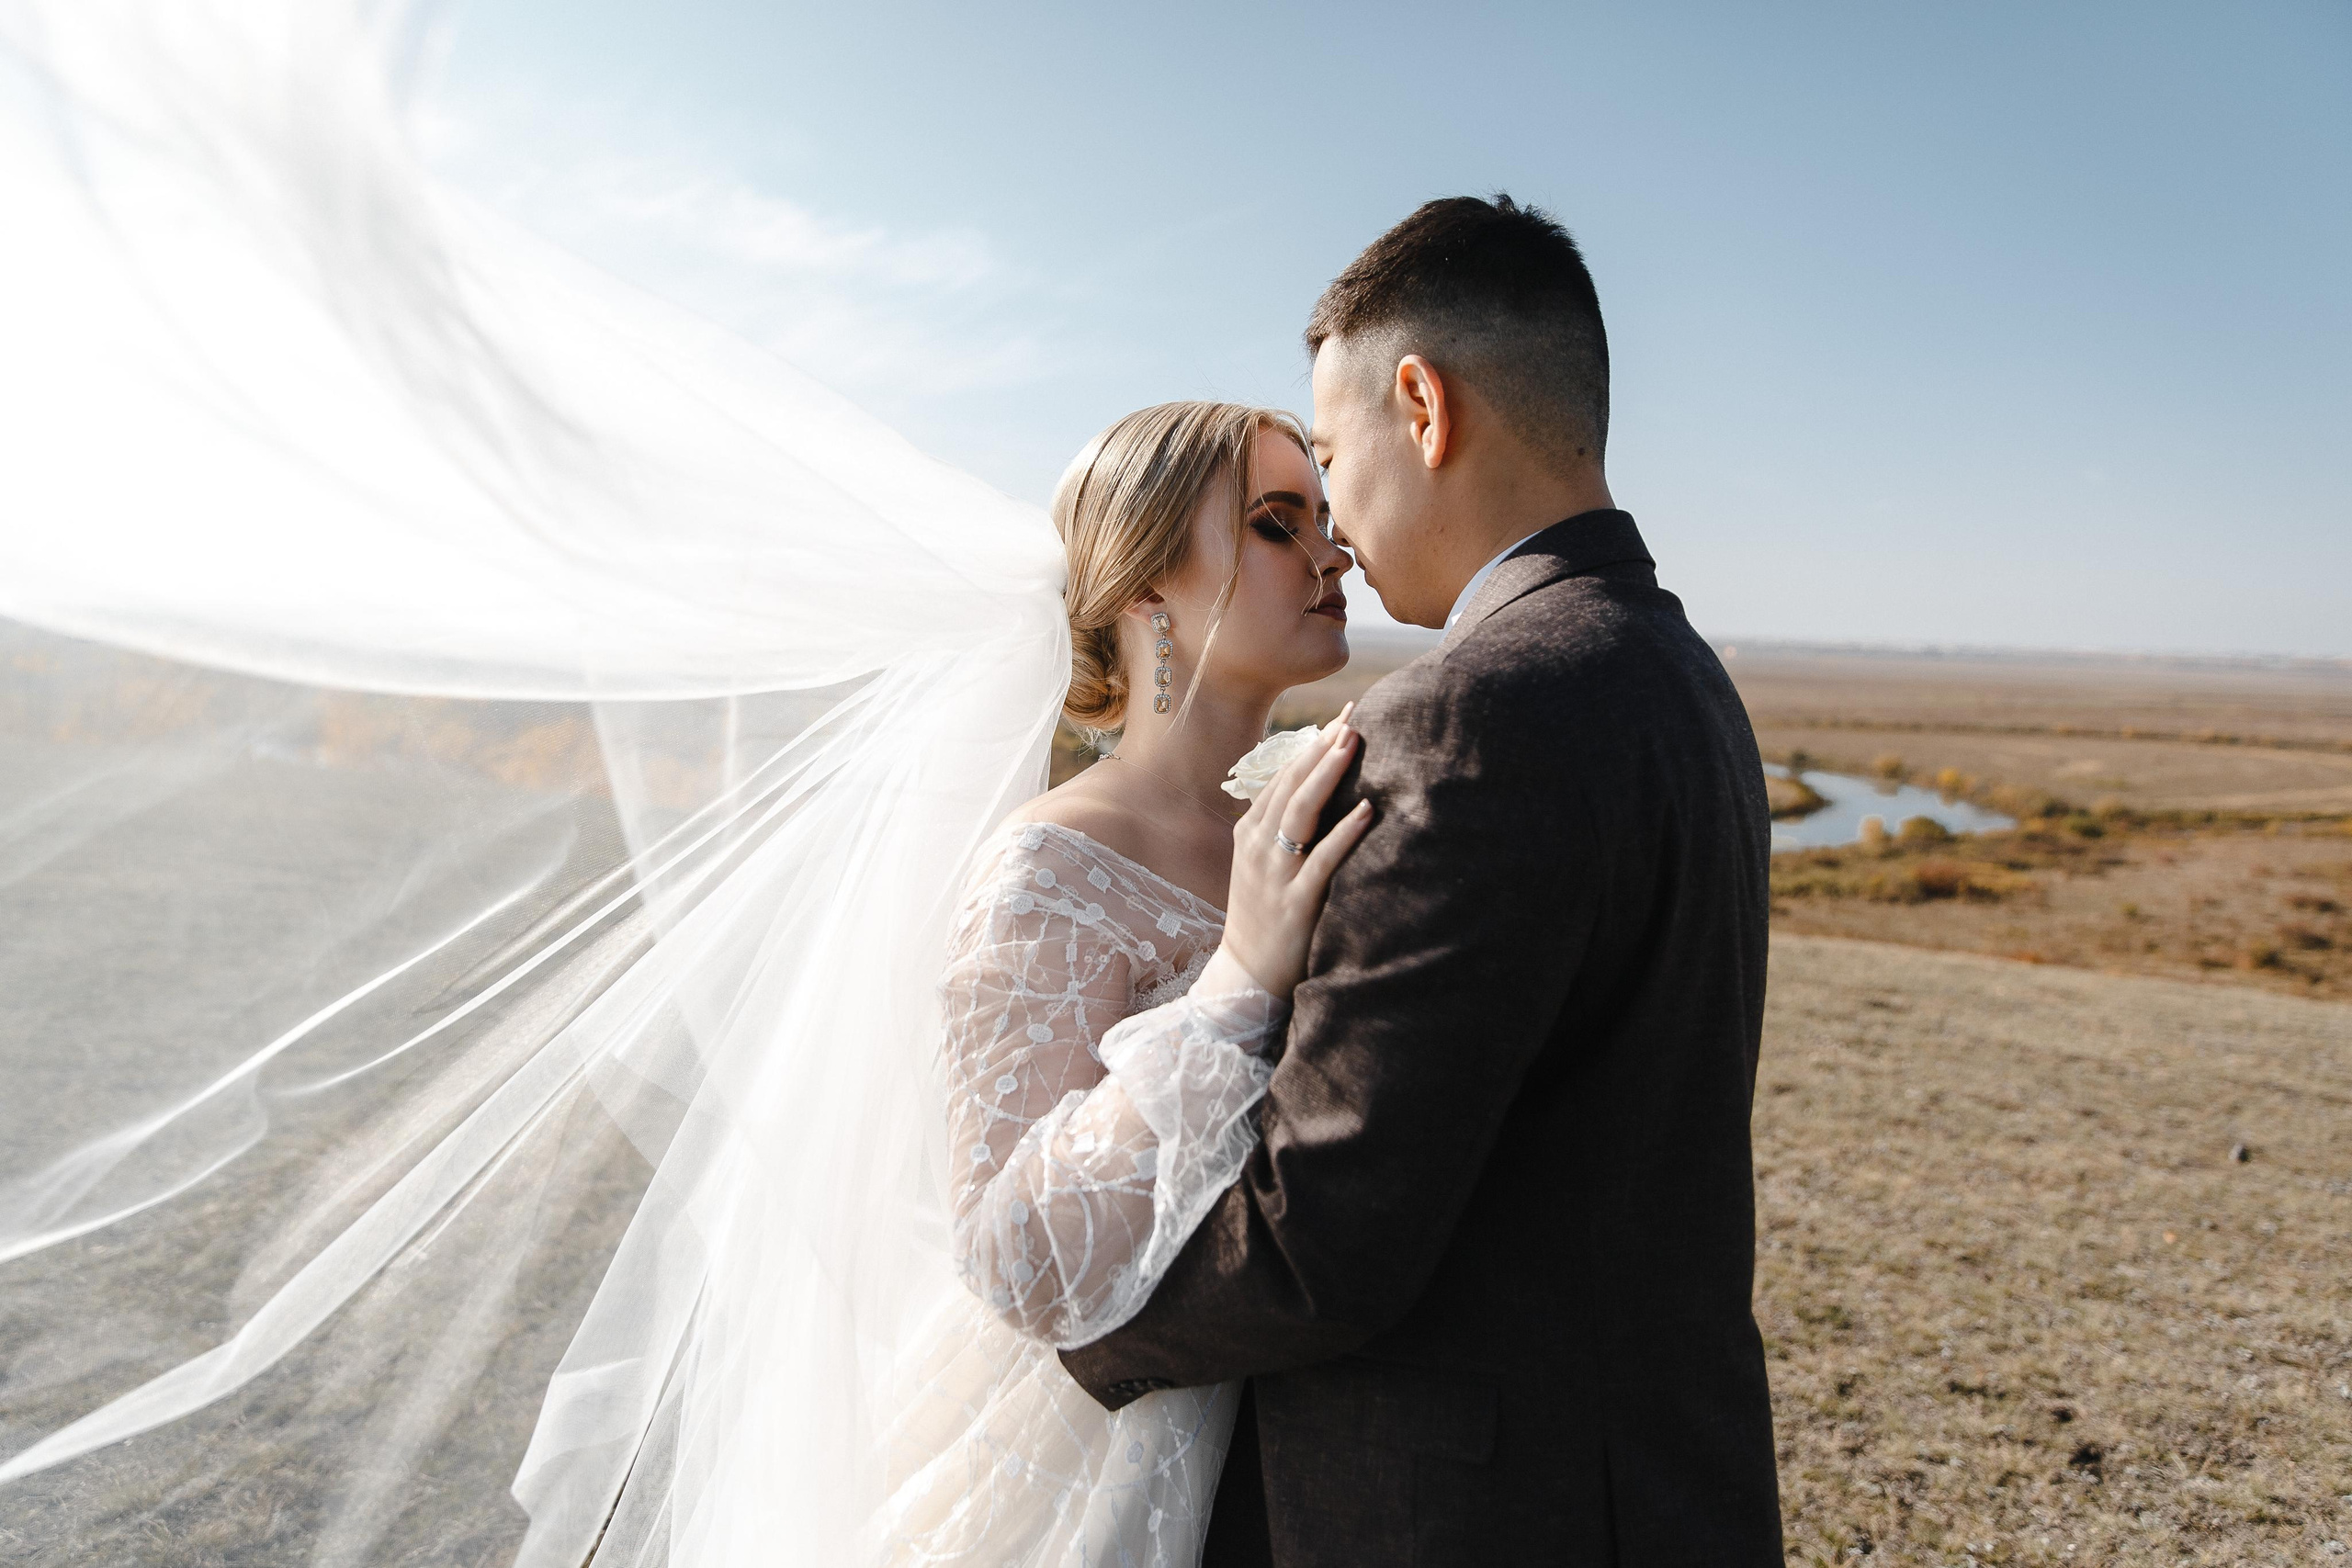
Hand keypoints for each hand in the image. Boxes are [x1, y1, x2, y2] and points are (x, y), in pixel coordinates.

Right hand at [1217, 705, 1374, 997]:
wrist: (1247, 975)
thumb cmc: (1263, 916)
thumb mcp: (1263, 865)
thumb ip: (1281, 829)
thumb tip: (1314, 791)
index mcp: (1249, 832)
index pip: (1281, 777)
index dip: (1311, 746)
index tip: (1340, 719)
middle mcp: (1257, 846)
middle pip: (1291, 785)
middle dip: (1321, 748)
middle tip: (1352, 717)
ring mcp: (1274, 873)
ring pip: (1300, 812)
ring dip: (1328, 775)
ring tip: (1353, 744)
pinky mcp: (1294, 902)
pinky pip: (1322, 860)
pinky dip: (1345, 832)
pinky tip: (1368, 810)